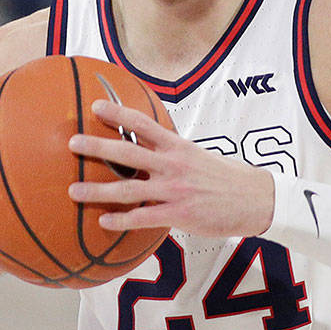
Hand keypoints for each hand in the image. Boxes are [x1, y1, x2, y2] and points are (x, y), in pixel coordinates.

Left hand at [66, 98, 274, 237]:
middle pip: (127, 153)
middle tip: (72, 143)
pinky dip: (121, 220)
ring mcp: (175, 191)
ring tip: (73, 190)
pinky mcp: (180, 215)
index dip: (118, 114)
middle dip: (97, 147)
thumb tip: (149, 147)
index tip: (95, 106)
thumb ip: (174, 152)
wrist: (258, 199)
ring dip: (97, 190)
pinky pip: (143, 218)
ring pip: (128, 189)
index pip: (143, 124)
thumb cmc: (228, 178)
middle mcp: (173, 165)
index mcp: (178, 147)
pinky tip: (103, 223)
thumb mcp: (200, 156)